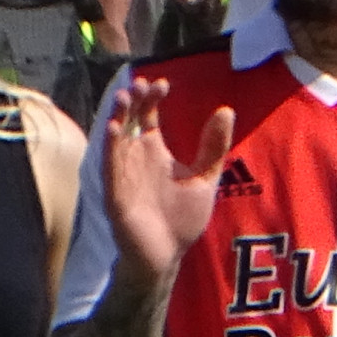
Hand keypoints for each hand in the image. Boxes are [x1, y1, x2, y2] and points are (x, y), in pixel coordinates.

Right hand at [102, 78, 235, 288]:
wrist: (167, 253)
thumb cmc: (182, 217)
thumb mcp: (204, 177)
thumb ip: (213, 146)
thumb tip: (226, 110)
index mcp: (155, 151)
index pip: (149, 116)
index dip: (153, 98)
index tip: (163, 84)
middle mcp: (136, 157)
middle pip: (130, 121)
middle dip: (134, 101)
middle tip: (142, 83)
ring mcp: (123, 173)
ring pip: (116, 139)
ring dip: (118, 118)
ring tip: (124, 97)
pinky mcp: (116, 192)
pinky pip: (110, 166)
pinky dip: (111, 147)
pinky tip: (113, 129)